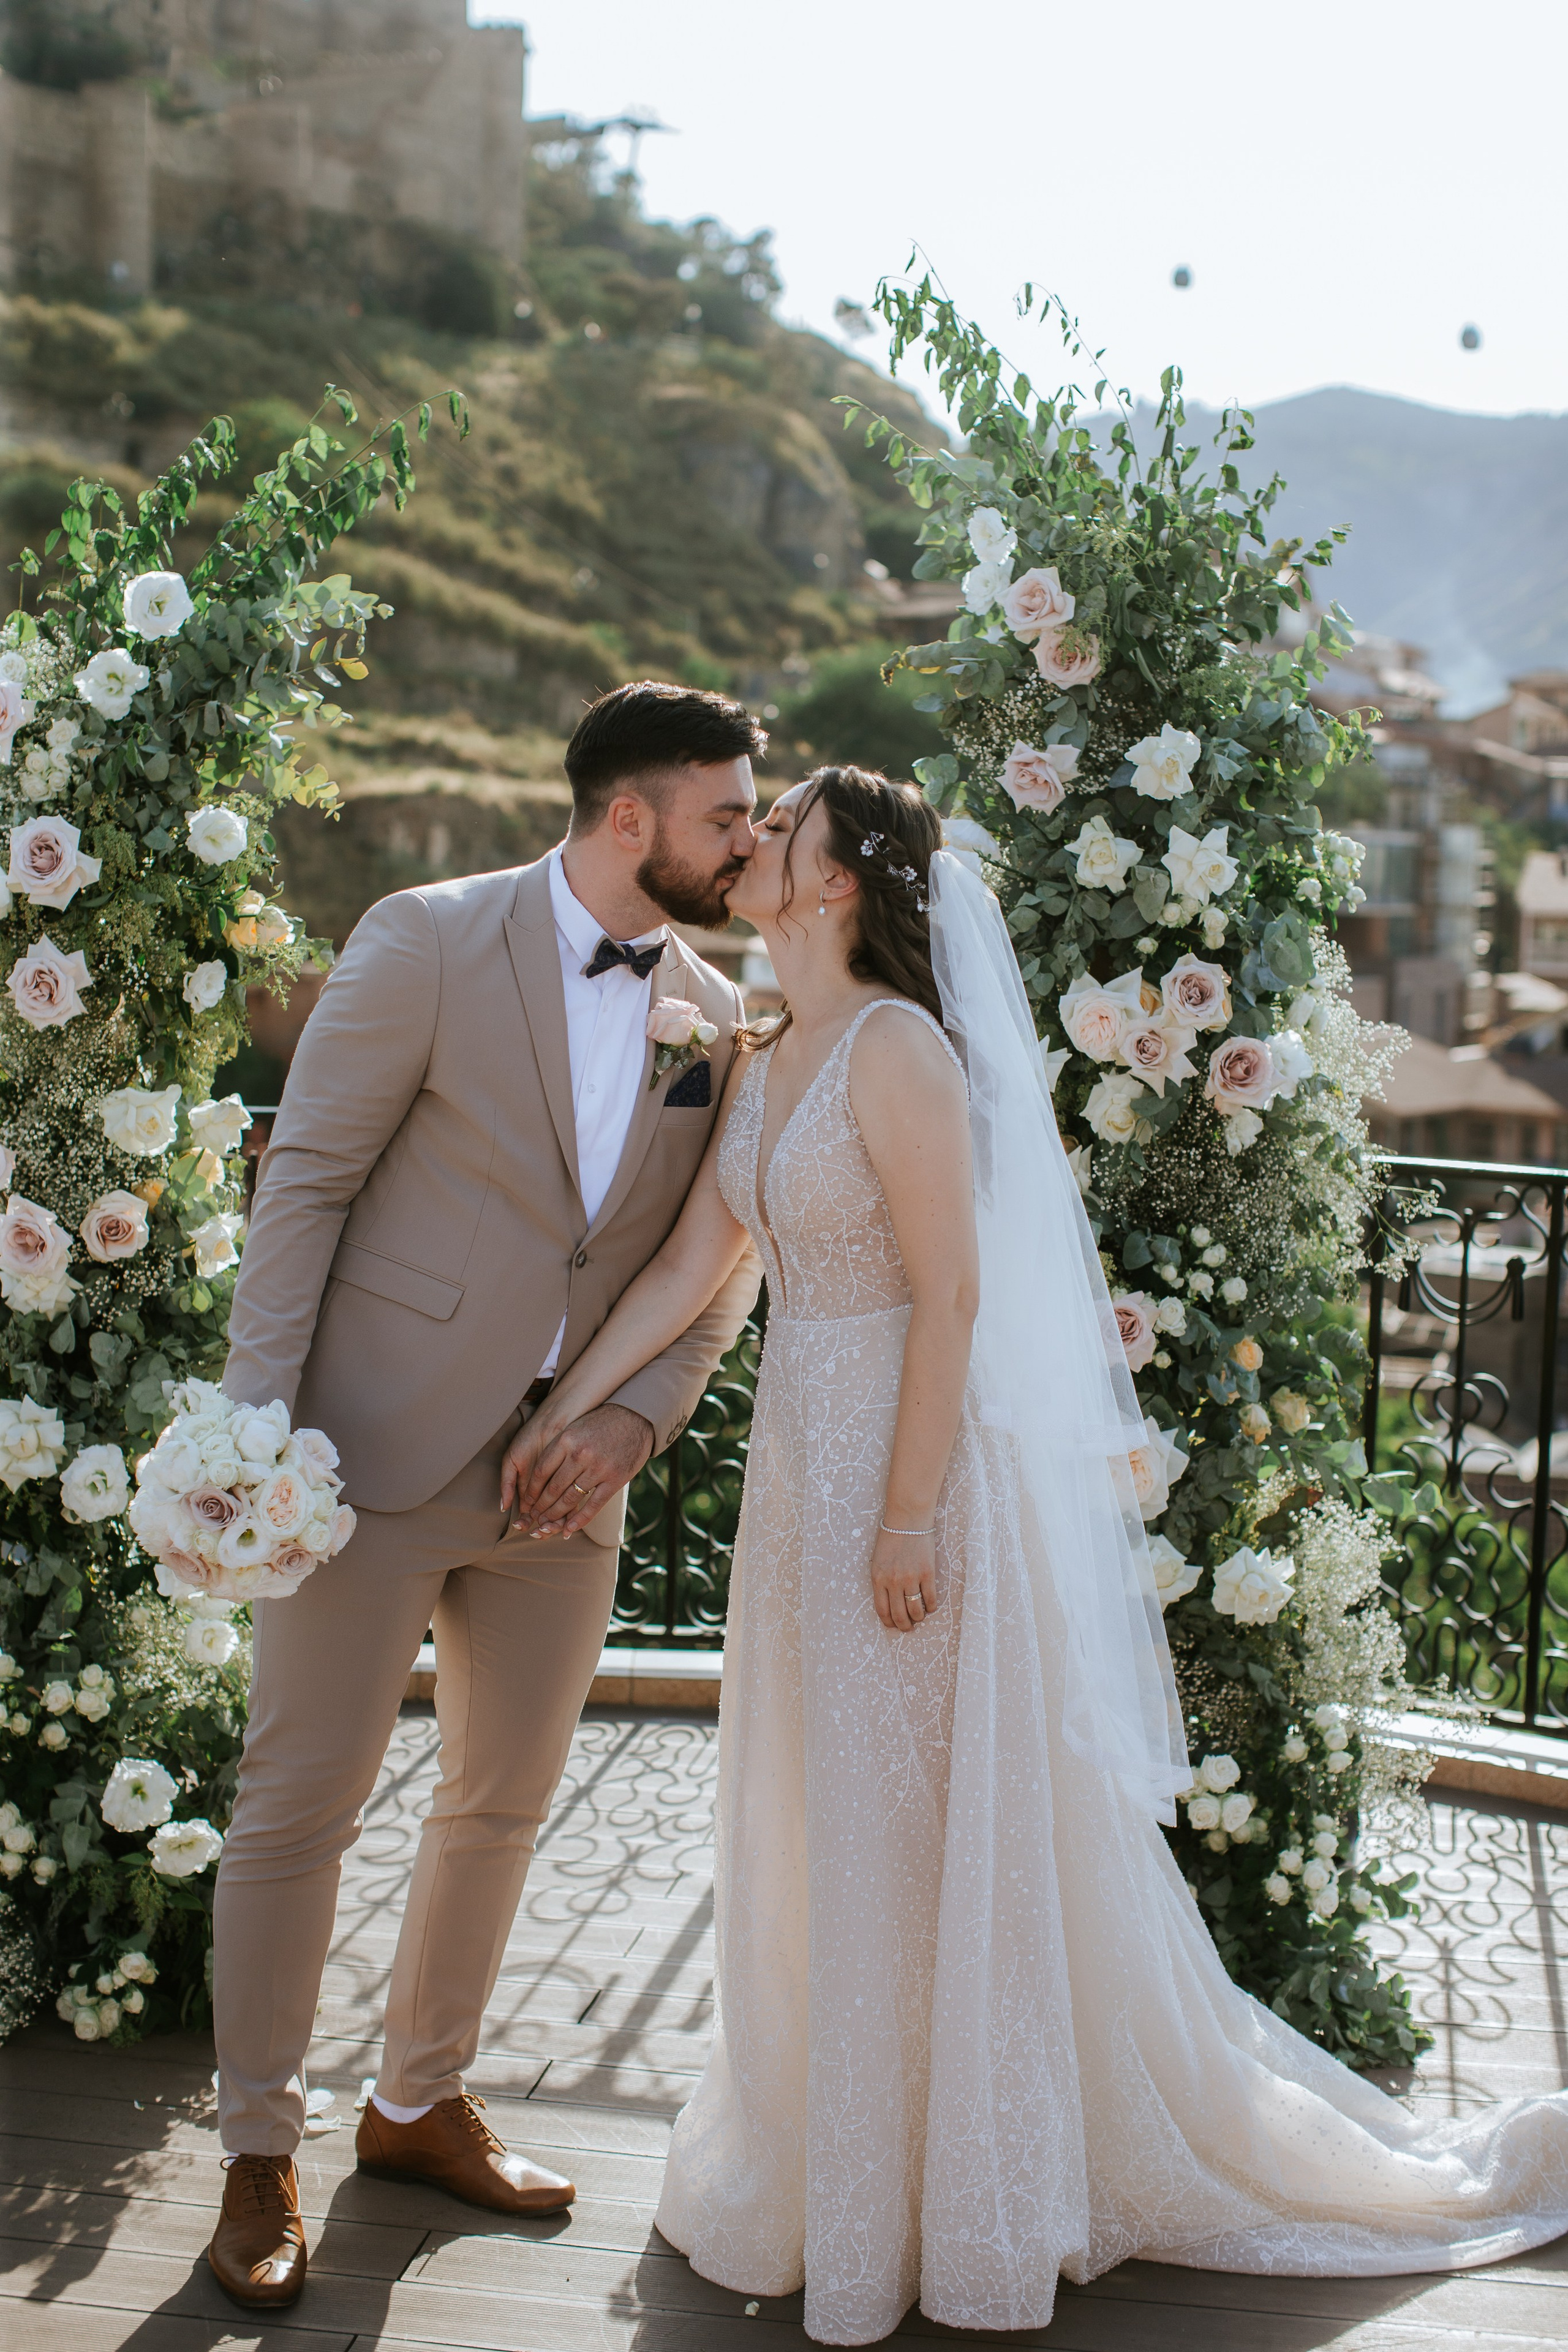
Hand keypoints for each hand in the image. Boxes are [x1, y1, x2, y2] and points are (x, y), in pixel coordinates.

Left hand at [504, 1402, 653, 1538]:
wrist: (635, 1416)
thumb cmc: (601, 1422)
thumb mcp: (575, 1428)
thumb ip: (559, 1448)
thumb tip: (539, 1475)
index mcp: (567, 1439)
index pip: (541, 1471)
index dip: (531, 1490)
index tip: (526, 1501)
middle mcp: (580, 1454)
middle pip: (553, 1488)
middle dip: (540, 1507)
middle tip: (533, 1518)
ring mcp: (599, 1468)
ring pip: (570, 1499)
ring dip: (556, 1515)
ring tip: (546, 1525)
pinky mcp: (615, 1479)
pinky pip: (593, 1505)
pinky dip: (580, 1520)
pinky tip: (569, 1530)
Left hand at [870, 1528, 936, 1632]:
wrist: (907, 1520)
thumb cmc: (891, 1538)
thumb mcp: (878, 1561)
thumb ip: (881, 1580)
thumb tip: (889, 1601)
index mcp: (878, 1578)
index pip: (882, 1610)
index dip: (888, 1622)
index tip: (893, 1625)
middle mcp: (893, 1581)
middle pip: (898, 1614)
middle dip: (904, 1626)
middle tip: (908, 1628)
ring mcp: (911, 1578)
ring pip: (915, 1610)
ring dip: (918, 1618)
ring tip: (919, 1617)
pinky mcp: (927, 1573)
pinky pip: (930, 1598)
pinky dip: (931, 1606)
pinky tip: (930, 1606)